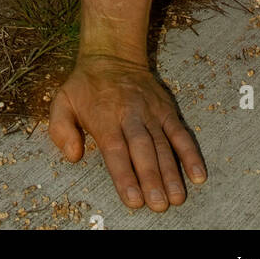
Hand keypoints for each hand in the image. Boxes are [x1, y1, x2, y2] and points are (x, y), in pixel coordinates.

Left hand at [47, 52, 206, 211]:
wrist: (112, 54)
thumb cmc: (86, 86)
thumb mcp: (62, 101)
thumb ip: (61, 129)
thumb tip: (74, 155)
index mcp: (104, 116)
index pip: (115, 150)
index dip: (125, 175)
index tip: (133, 200)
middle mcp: (130, 114)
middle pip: (142, 149)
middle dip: (151, 178)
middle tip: (158, 205)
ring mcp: (150, 111)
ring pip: (163, 144)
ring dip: (172, 172)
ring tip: (177, 198)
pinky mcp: (166, 109)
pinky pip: (180, 132)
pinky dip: (190, 153)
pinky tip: (198, 174)